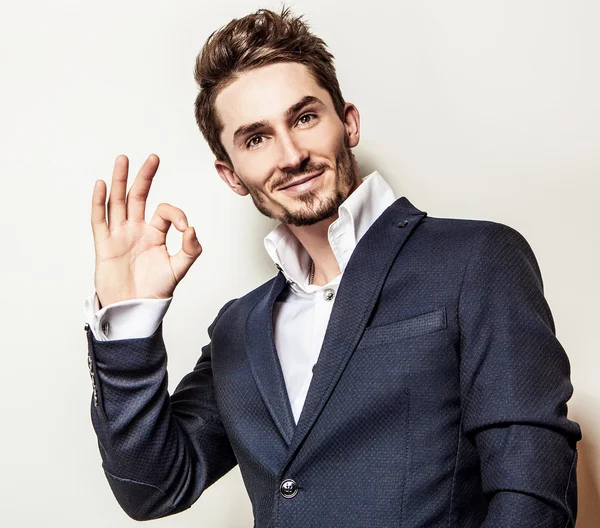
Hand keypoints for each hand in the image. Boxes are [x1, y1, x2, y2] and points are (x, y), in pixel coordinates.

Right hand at [91, 154, 201, 307]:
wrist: (134, 308)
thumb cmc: (155, 291)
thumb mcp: (179, 269)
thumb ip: (191, 250)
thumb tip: (193, 228)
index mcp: (155, 234)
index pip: (165, 212)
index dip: (177, 215)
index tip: (187, 230)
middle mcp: (136, 230)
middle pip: (139, 197)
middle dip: (145, 177)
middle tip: (153, 158)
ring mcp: (119, 235)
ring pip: (118, 202)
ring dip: (120, 181)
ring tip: (122, 160)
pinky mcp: (104, 245)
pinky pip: (99, 220)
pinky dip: (99, 202)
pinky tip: (101, 185)